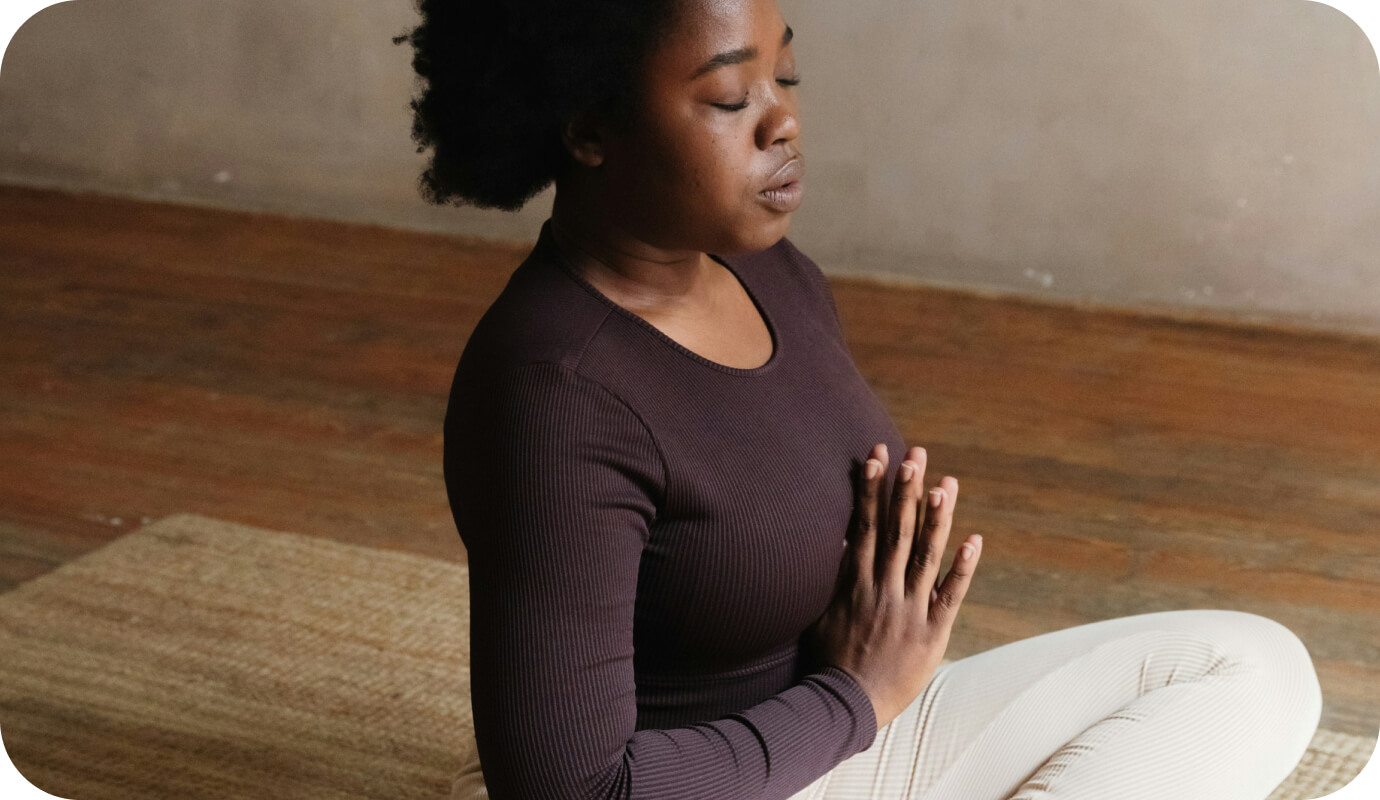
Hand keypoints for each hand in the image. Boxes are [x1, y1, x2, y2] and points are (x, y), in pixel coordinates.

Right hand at [803, 443, 981, 730]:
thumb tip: (842, 544)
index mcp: (855, 582)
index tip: (876, 457)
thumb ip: (835, 579)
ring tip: (945, 483)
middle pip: (897, 530)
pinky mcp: (931, 632)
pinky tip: (973, 539)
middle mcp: (882, 589)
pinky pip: (950, 594)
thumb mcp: (822, 613)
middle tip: (915, 454)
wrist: (842, 704)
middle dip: (906, 490)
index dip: (871, 488)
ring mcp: (909, 609)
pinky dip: (962, 567)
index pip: (865, 525)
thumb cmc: (828, 661)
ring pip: (926, 555)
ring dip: (936, 517)